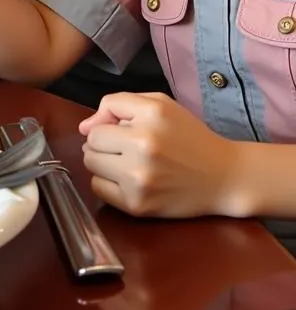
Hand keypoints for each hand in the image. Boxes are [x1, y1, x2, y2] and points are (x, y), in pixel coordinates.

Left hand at [79, 92, 240, 217]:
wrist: (225, 177)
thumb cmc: (188, 136)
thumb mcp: (158, 105)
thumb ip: (117, 105)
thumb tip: (83, 127)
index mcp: (150, 116)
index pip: (98, 121)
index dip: (107, 126)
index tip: (124, 131)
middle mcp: (143, 146)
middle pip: (90, 144)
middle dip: (103, 145)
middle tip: (125, 149)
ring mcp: (139, 178)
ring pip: (90, 165)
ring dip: (104, 164)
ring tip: (127, 164)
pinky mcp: (138, 204)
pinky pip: (98, 189)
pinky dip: (108, 185)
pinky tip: (129, 181)